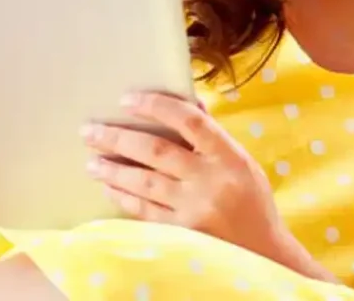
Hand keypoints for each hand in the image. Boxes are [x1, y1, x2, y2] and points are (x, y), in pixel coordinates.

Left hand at [83, 92, 284, 257]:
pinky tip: (108, 187)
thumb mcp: (240, 160)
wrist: (264, 254)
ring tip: (91, 161)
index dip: (156, 105)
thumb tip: (187, 99)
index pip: (189, 120)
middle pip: (156, 150)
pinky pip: (145, 211)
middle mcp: (209, 180)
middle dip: (117, 138)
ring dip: (113, 170)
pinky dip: (124, 197)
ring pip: (144, 182)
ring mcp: (194, 209)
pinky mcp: (183, 235)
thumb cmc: (250, 200)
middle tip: (89, 131)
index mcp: (227, 155)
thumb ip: (212, 133)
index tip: (126, 99)